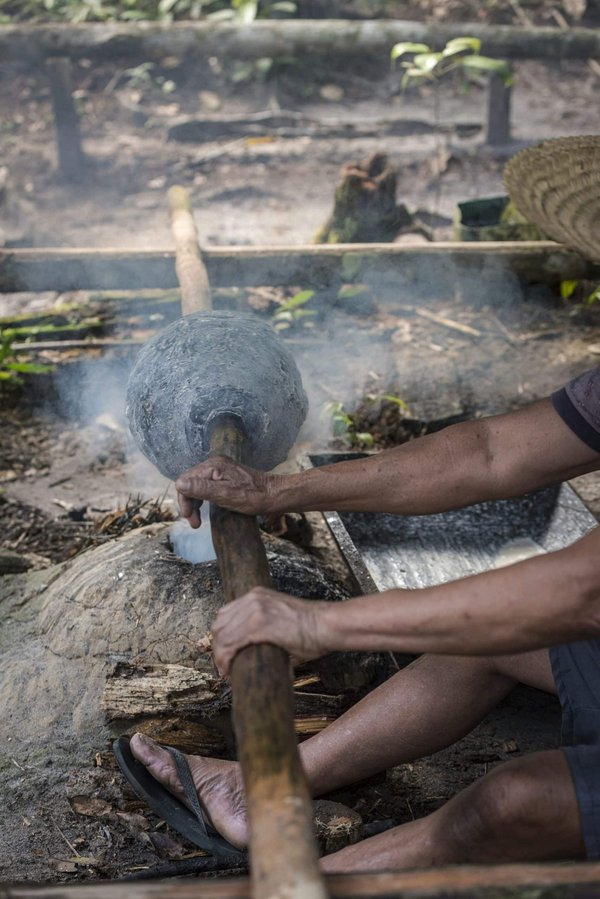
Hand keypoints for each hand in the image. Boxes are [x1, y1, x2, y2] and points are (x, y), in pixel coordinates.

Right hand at [175, 455, 276, 527]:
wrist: (275, 495)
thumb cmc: (253, 497)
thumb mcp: (225, 495)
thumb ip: (202, 489)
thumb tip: (179, 483)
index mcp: (213, 466)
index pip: (185, 480)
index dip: (184, 500)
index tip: (190, 518)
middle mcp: (215, 464)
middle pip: (190, 482)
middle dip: (189, 503)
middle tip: (194, 523)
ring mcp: (221, 469)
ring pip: (197, 485)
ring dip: (195, 502)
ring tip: (198, 520)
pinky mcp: (226, 476)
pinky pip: (207, 486)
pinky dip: (203, 498)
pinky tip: (206, 509)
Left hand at [211, 587, 330, 675]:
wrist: (326, 625)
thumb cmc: (311, 629)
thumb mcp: (281, 619)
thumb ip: (264, 629)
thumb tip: (254, 650)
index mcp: (257, 595)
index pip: (225, 614)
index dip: (221, 635)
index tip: (224, 651)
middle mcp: (252, 599)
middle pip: (219, 624)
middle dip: (218, 646)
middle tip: (223, 664)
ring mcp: (254, 611)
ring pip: (222, 636)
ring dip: (220, 656)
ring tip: (225, 670)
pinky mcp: (258, 626)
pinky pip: (230, 644)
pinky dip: (225, 659)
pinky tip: (228, 669)